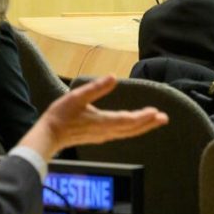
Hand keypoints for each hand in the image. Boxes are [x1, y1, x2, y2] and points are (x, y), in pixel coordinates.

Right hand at [18, 75, 167, 160]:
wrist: (49, 135)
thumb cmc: (60, 115)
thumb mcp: (77, 97)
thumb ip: (96, 88)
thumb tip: (113, 76)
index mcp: (103, 122)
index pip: (128, 120)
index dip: (143, 117)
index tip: (156, 112)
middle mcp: (106, 131)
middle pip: (132, 129)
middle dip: (148, 123)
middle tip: (164, 118)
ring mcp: (102, 136)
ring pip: (128, 133)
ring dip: (142, 127)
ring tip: (154, 121)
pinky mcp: (98, 137)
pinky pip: (120, 134)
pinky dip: (131, 129)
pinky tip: (133, 127)